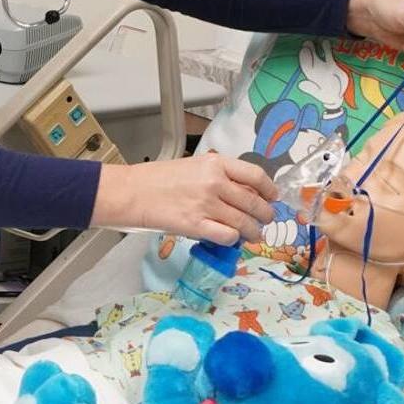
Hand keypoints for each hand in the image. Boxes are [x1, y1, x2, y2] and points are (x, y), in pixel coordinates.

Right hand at [92, 151, 277, 243]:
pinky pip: (227, 236)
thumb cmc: (155, 179)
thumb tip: (240, 192)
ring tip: (253, 235)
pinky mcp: (196, 226)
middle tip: (266, 220)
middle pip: (254, 202)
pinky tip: (231, 239)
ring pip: (244, 223)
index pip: (255, 175)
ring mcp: (206, 205)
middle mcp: (215, 182)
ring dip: (253, 232)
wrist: (130, 192)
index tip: (273, 196)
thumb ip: (217, 175)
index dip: (269, 189)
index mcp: (215, 164)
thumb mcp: (192, 166)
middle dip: (265, 214)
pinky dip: (233, 240)